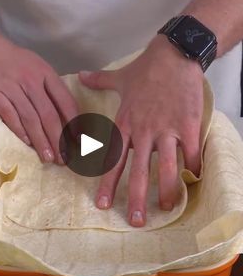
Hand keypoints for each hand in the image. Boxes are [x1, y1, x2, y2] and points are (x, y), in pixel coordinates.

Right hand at [0, 26, 77, 163]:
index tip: (80, 141)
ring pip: (30, 119)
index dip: (74, 123)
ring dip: (41, 141)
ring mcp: (11, 86)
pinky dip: (20, 131)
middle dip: (59, 139)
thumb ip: (47, 86)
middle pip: (49, 114)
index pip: (65, 100)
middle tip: (65, 158)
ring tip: (49, 157)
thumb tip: (62, 114)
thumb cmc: (9, 57)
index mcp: (45, 72)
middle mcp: (30, 79)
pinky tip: (27, 143)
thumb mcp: (34, 64)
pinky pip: (9, 116)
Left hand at [79, 35, 203, 226]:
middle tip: (135, 221)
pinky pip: (191, 152)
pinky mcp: (188, 124)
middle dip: (136, 198)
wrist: (174, 54)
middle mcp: (144, 131)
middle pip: (139, 171)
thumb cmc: (146, 68)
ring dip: (166, 190)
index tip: (103, 204)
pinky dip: (194, 168)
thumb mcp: (120, 77)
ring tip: (166, 208)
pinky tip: (195, 180)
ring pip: (166, 166)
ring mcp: (167, 129)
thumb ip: (99, 80)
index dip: (108, 184)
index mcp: (126, 124)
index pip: (114, 160)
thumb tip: (79, 74)